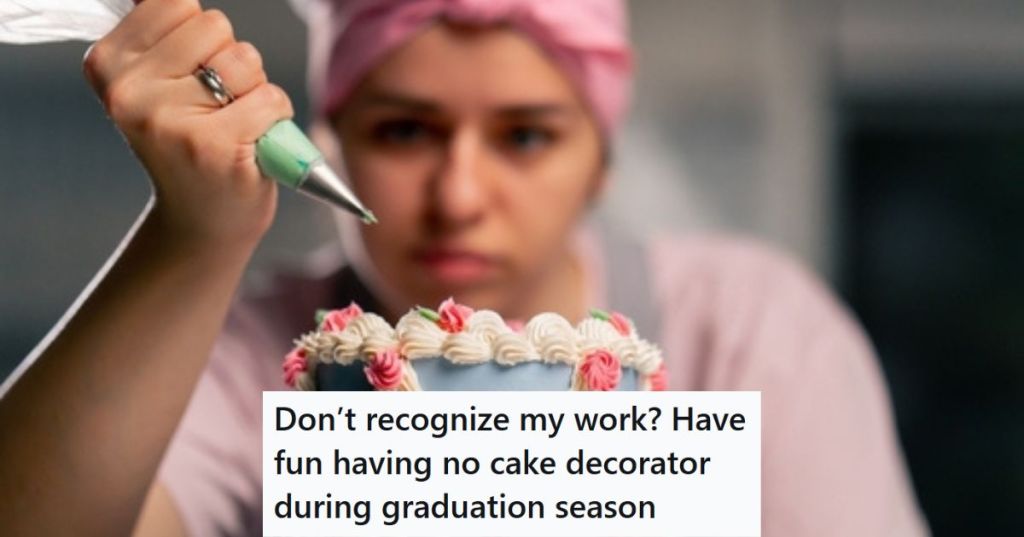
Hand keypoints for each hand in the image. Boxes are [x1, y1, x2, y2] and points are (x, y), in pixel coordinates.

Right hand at [83, 0, 292, 250]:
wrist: (202, 223)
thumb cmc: (190, 147)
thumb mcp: (158, 86)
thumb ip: (164, 35)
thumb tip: (181, 0)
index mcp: (108, 66)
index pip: (177, 2)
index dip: (201, 38)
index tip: (188, 78)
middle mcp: (130, 92)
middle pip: (215, 25)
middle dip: (229, 60)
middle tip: (214, 107)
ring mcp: (172, 121)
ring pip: (246, 58)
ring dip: (253, 88)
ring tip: (232, 125)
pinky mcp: (216, 146)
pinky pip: (271, 97)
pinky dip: (276, 117)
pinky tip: (252, 144)